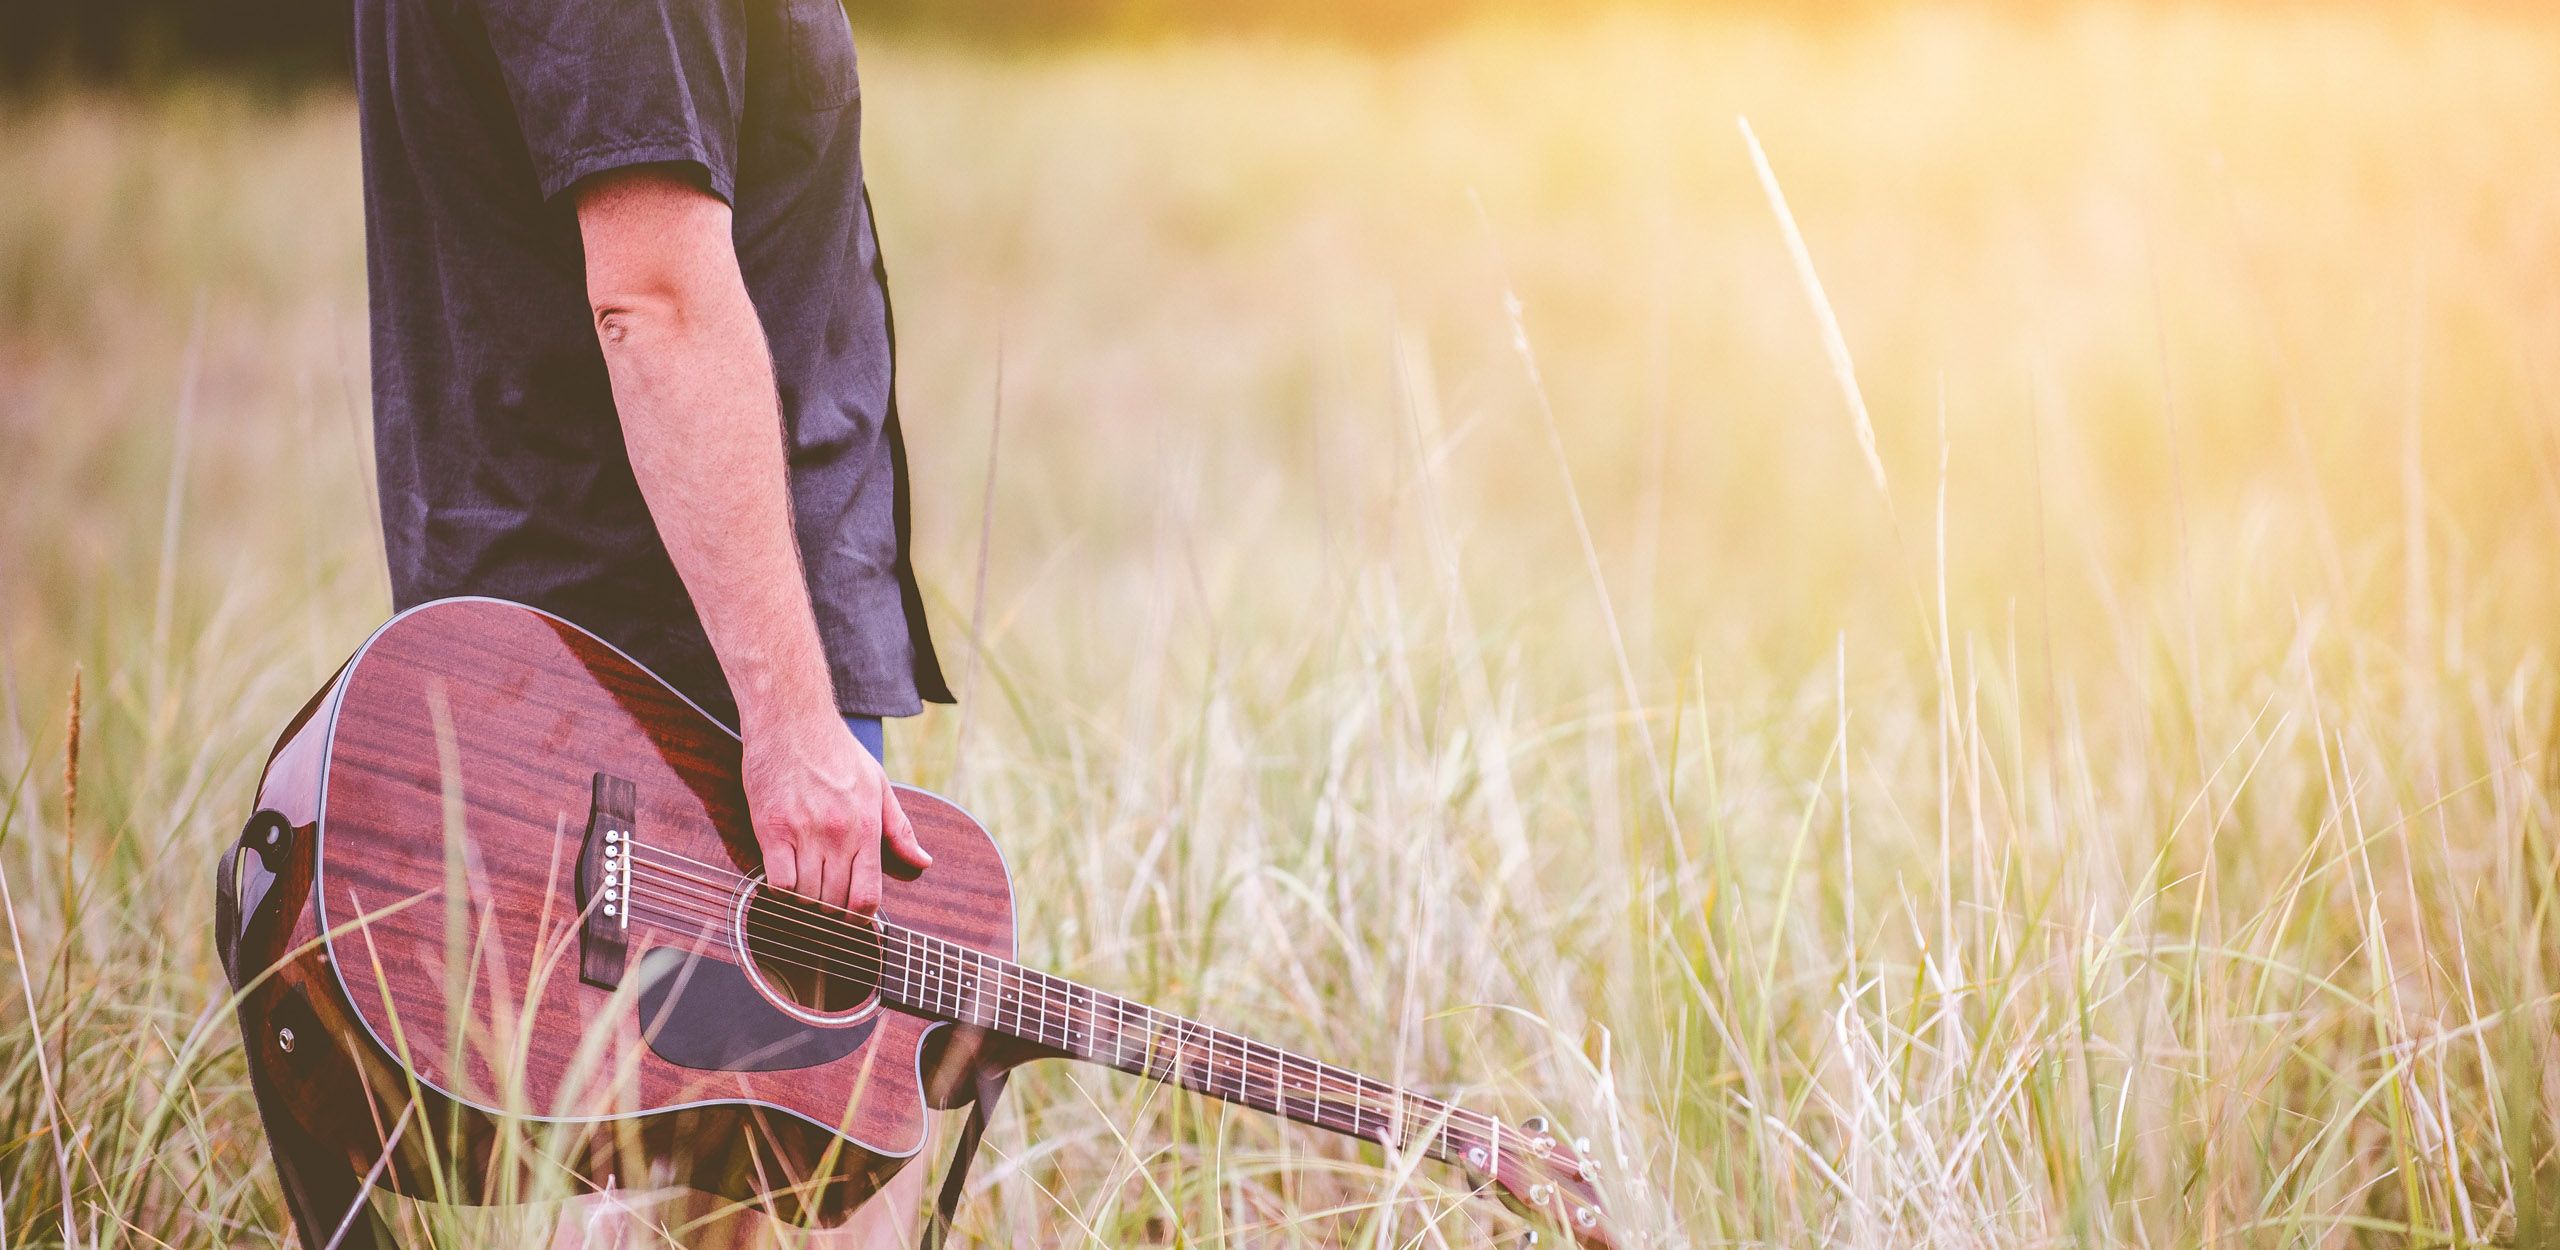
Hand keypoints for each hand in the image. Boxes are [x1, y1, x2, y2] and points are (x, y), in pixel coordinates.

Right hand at [738, 714, 929, 914]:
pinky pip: (777, 881)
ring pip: (806, 895)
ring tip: (804, 889)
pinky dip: (780, 890)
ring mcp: (804, 833)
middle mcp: (838, 835)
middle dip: (831, 911)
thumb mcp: (878, 785)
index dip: (861, 920)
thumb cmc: (836, 751)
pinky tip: (783, 878)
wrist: (792, 720)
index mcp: (867, 827)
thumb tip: (923, 861)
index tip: (853, 922)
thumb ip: (900, 829)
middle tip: (825, 904)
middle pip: (835, 901)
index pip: (868, 894)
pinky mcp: (772, 829)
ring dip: (805, 900)